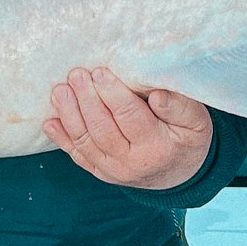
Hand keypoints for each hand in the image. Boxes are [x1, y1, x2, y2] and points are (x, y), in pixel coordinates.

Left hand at [46, 68, 213, 189]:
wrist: (180, 174)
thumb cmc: (187, 139)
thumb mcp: (197, 122)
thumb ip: (179, 107)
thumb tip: (157, 95)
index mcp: (157, 147)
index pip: (130, 117)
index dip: (112, 93)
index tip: (100, 72)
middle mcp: (131, 163)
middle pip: (102, 128)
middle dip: (86, 100)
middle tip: (76, 74)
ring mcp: (112, 170)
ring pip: (85, 141)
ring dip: (69, 115)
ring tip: (60, 90)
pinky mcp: (100, 172)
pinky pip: (77, 155)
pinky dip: (61, 139)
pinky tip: (49, 121)